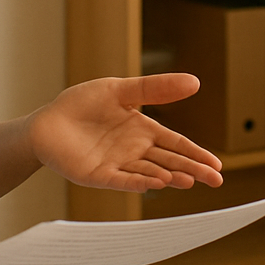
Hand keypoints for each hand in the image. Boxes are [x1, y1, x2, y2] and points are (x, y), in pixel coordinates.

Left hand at [28, 74, 224, 190]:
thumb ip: (155, 88)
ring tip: (188, 180)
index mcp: (143, 131)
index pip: (176, 144)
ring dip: (169, 177)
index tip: (217, 165)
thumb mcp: (121, 90)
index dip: (197, 154)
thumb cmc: (82, 104)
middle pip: (169, 162)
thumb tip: (195, 81)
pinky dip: (139, 182)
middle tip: (215, 181)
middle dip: (193, 170)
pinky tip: (156, 183)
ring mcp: (118, 165)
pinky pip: (121, 180)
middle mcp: (134, 151)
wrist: (47, 122)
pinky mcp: (98, 175)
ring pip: (149, 173)